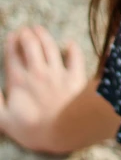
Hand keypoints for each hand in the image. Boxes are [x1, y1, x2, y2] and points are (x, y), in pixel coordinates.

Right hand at [0, 25, 86, 153]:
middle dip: (26, 35)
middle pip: (31, 46)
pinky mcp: (74, 76)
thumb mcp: (4, 121)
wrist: (63, 130)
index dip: (11, 44)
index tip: (11, 36)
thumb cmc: (32, 129)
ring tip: (38, 28)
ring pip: (50, 47)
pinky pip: (75, 57)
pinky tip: (69, 43)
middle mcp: (37, 72)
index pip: (12, 57)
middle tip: (25, 30)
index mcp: (18, 82)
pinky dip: (72, 48)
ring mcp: (57, 73)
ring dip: (43, 35)